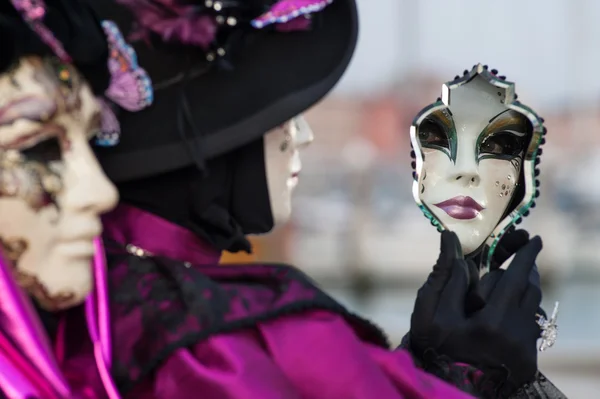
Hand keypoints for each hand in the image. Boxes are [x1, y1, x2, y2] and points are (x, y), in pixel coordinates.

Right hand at [409, 231, 542, 386]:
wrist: (449, 386)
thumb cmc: (434, 348)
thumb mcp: (430, 312)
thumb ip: (443, 275)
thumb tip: (449, 239)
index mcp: (492, 322)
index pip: (516, 276)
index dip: (525, 254)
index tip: (533, 238)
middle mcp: (516, 334)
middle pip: (528, 288)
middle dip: (522, 270)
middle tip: (517, 255)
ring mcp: (524, 348)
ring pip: (532, 304)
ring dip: (523, 289)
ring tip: (511, 280)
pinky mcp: (529, 359)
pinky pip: (531, 324)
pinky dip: (521, 311)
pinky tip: (505, 310)